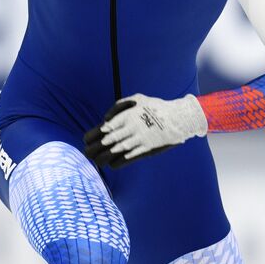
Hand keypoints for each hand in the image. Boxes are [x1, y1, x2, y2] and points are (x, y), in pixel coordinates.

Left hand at [84, 93, 207, 168]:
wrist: (178, 117)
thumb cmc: (156, 107)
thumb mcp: (137, 99)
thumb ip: (118, 106)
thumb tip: (105, 118)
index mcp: (125, 116)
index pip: (103, 129)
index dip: (91, 137)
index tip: (86, 141)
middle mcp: (129, 129)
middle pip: (105, 142)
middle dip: (94, 150)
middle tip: (87, 154)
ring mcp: (137, 140)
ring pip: (114, 152)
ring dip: (104, 158)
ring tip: (98, 161)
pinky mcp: (145, 150)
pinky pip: (128, 159)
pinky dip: (118, 163)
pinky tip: (113, 164)